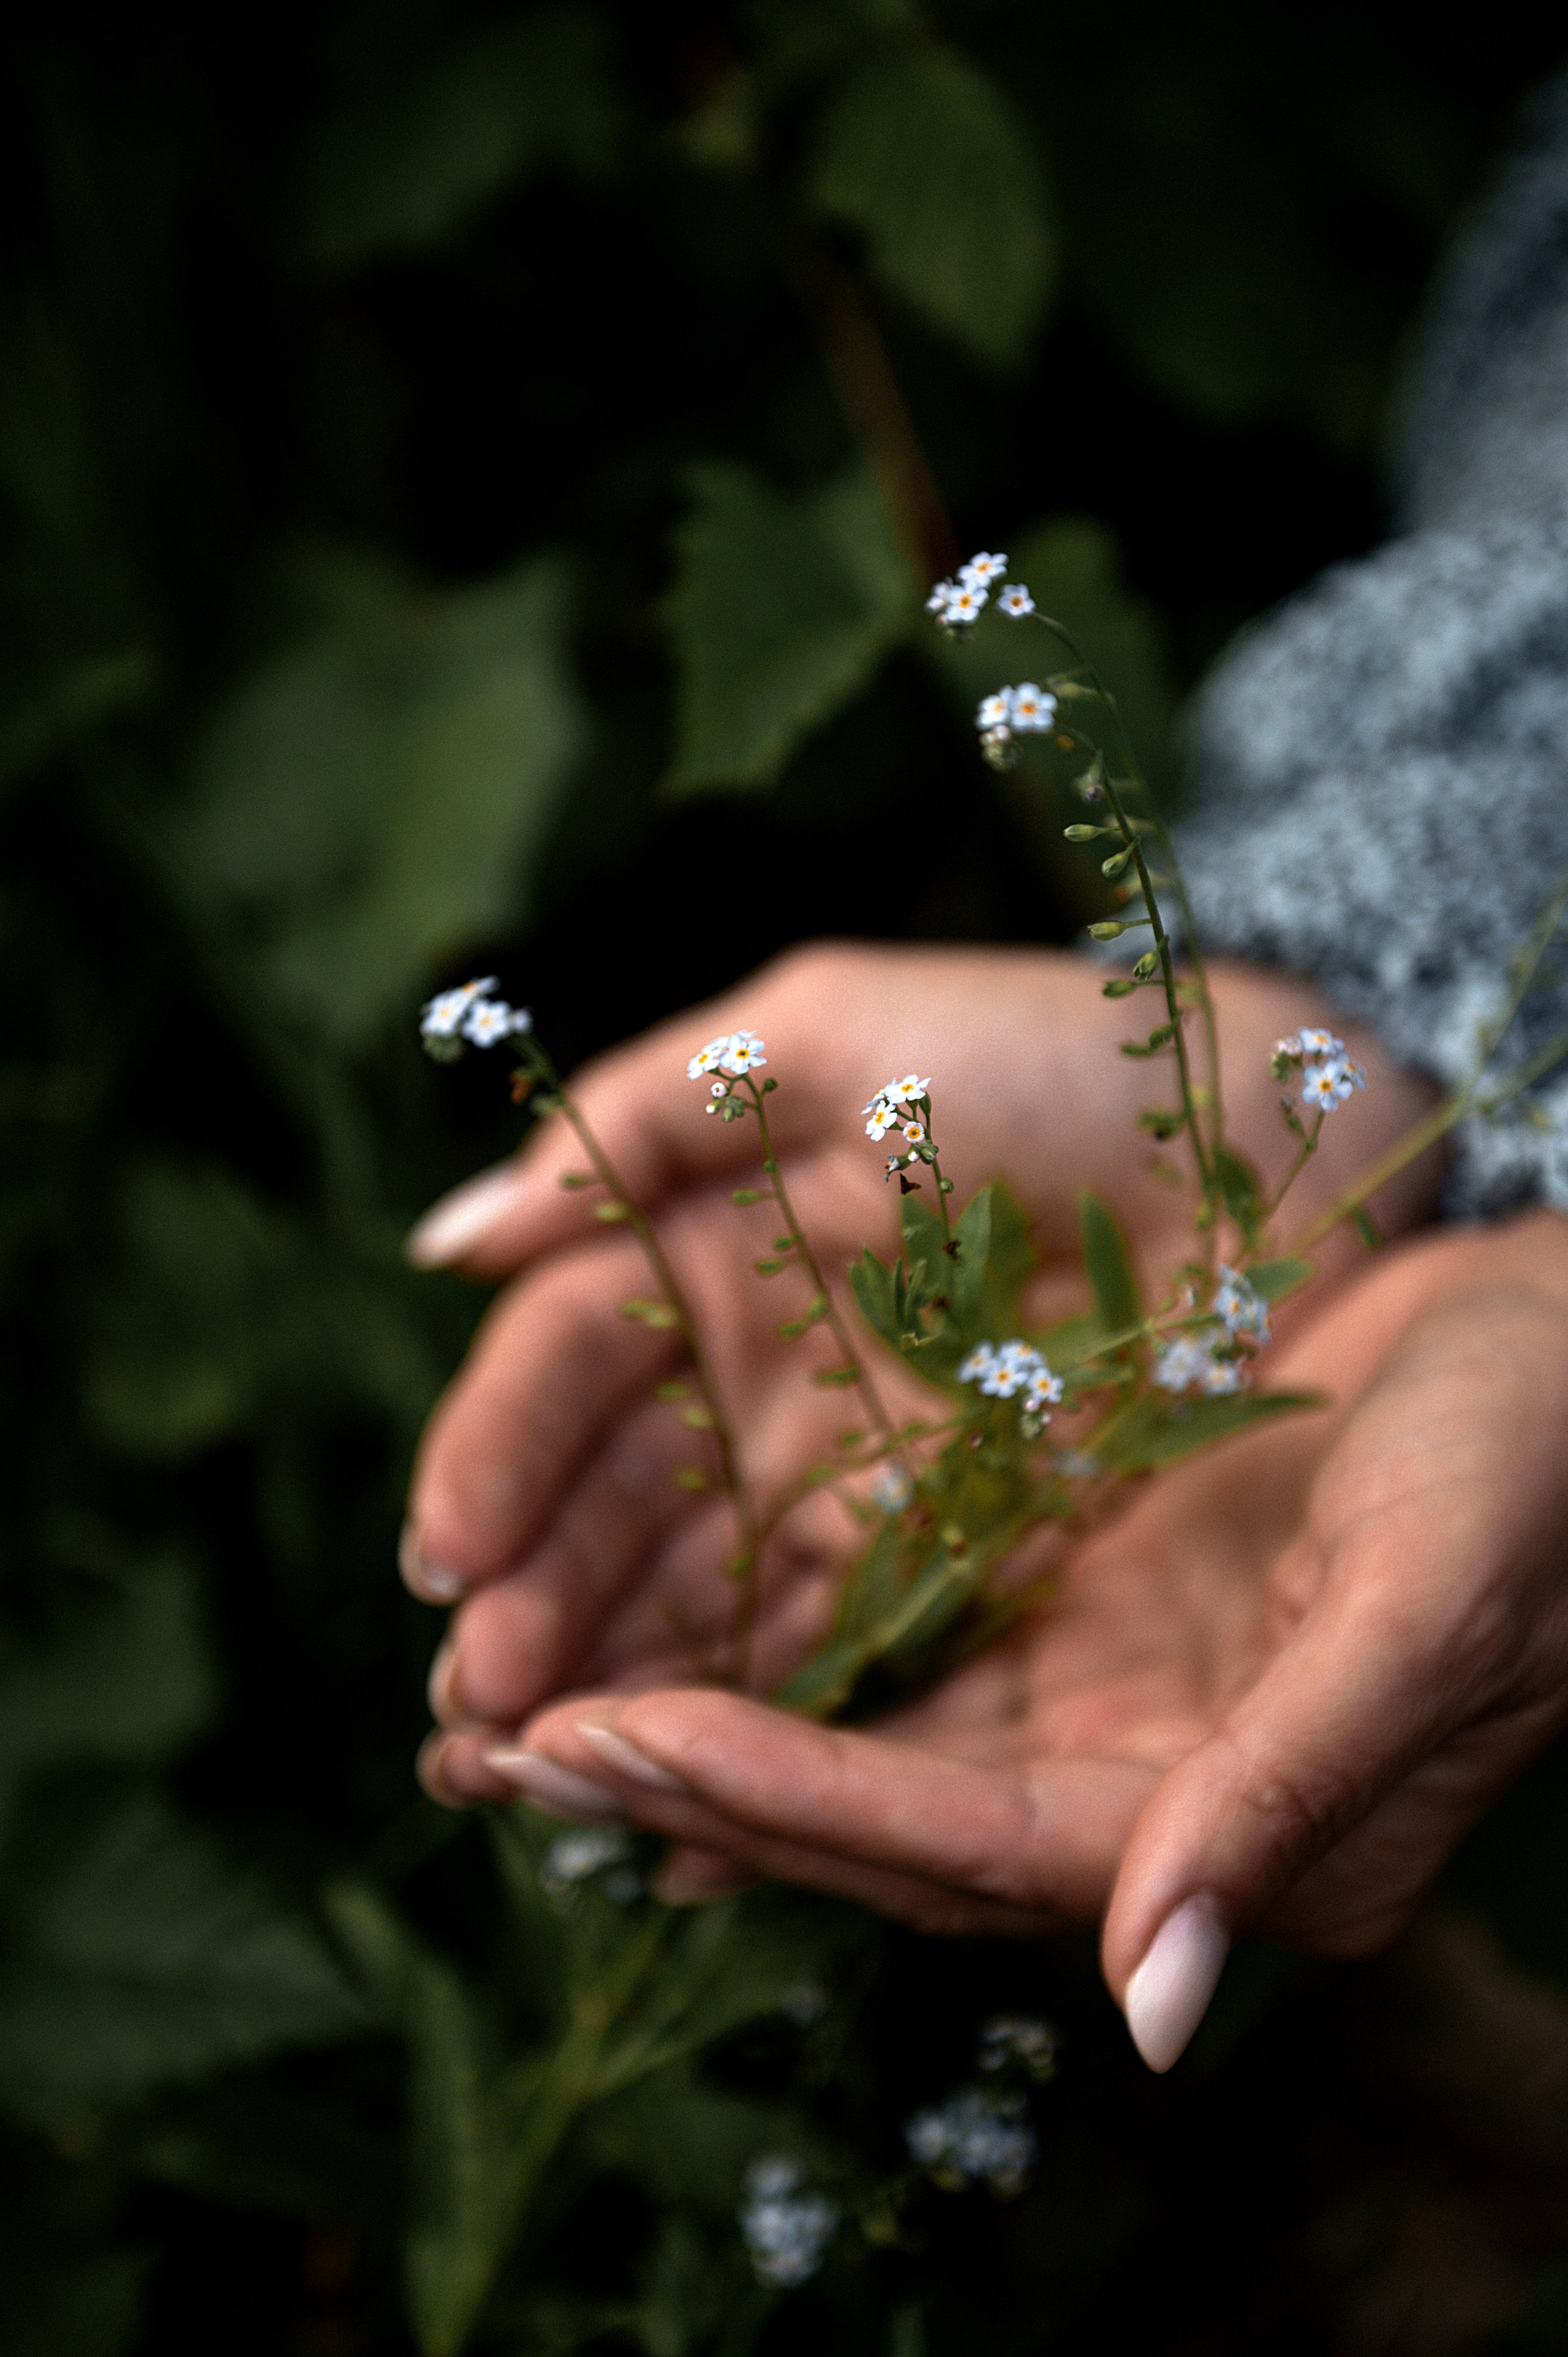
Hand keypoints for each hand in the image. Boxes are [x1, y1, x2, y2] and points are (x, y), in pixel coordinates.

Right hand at [404, 943, 1436, 1751]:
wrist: (1271, 1141)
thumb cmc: (1055, 1055)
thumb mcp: (836, 1038)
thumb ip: (642, 1118)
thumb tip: (447, 1242)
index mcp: (709, 1245)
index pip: (568, 1359)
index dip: (498, 1455)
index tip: (448, 1555)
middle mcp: (756, 1379)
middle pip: (611, 1505)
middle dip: (531, 1607)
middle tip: (469, 1711)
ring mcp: (844, 1480)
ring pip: (699, 1599)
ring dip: (606, 1689)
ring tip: (519, 1778)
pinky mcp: (943, 1564)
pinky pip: (825, 1653)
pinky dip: (742, 1723)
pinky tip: (665, 1799)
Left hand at [453, 1211, 1567, 2072]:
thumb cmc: (1534, 1464)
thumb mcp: (1429, 1609)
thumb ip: (1289, 1800)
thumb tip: (1157, 2020)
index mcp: (1238, 1827)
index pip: (958, 1841)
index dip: (772, 1792)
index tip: (589, 1734)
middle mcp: (1160, 1801)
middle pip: (882, 1831)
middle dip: (682, 1791)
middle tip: (480, 1744)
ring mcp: (1123, 1715)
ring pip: (871, 1760)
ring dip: (701, 1745)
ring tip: (516, 1716)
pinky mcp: (1100, 1627)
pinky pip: (910, 1675)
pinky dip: (784, 1674)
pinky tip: (664, 1653)